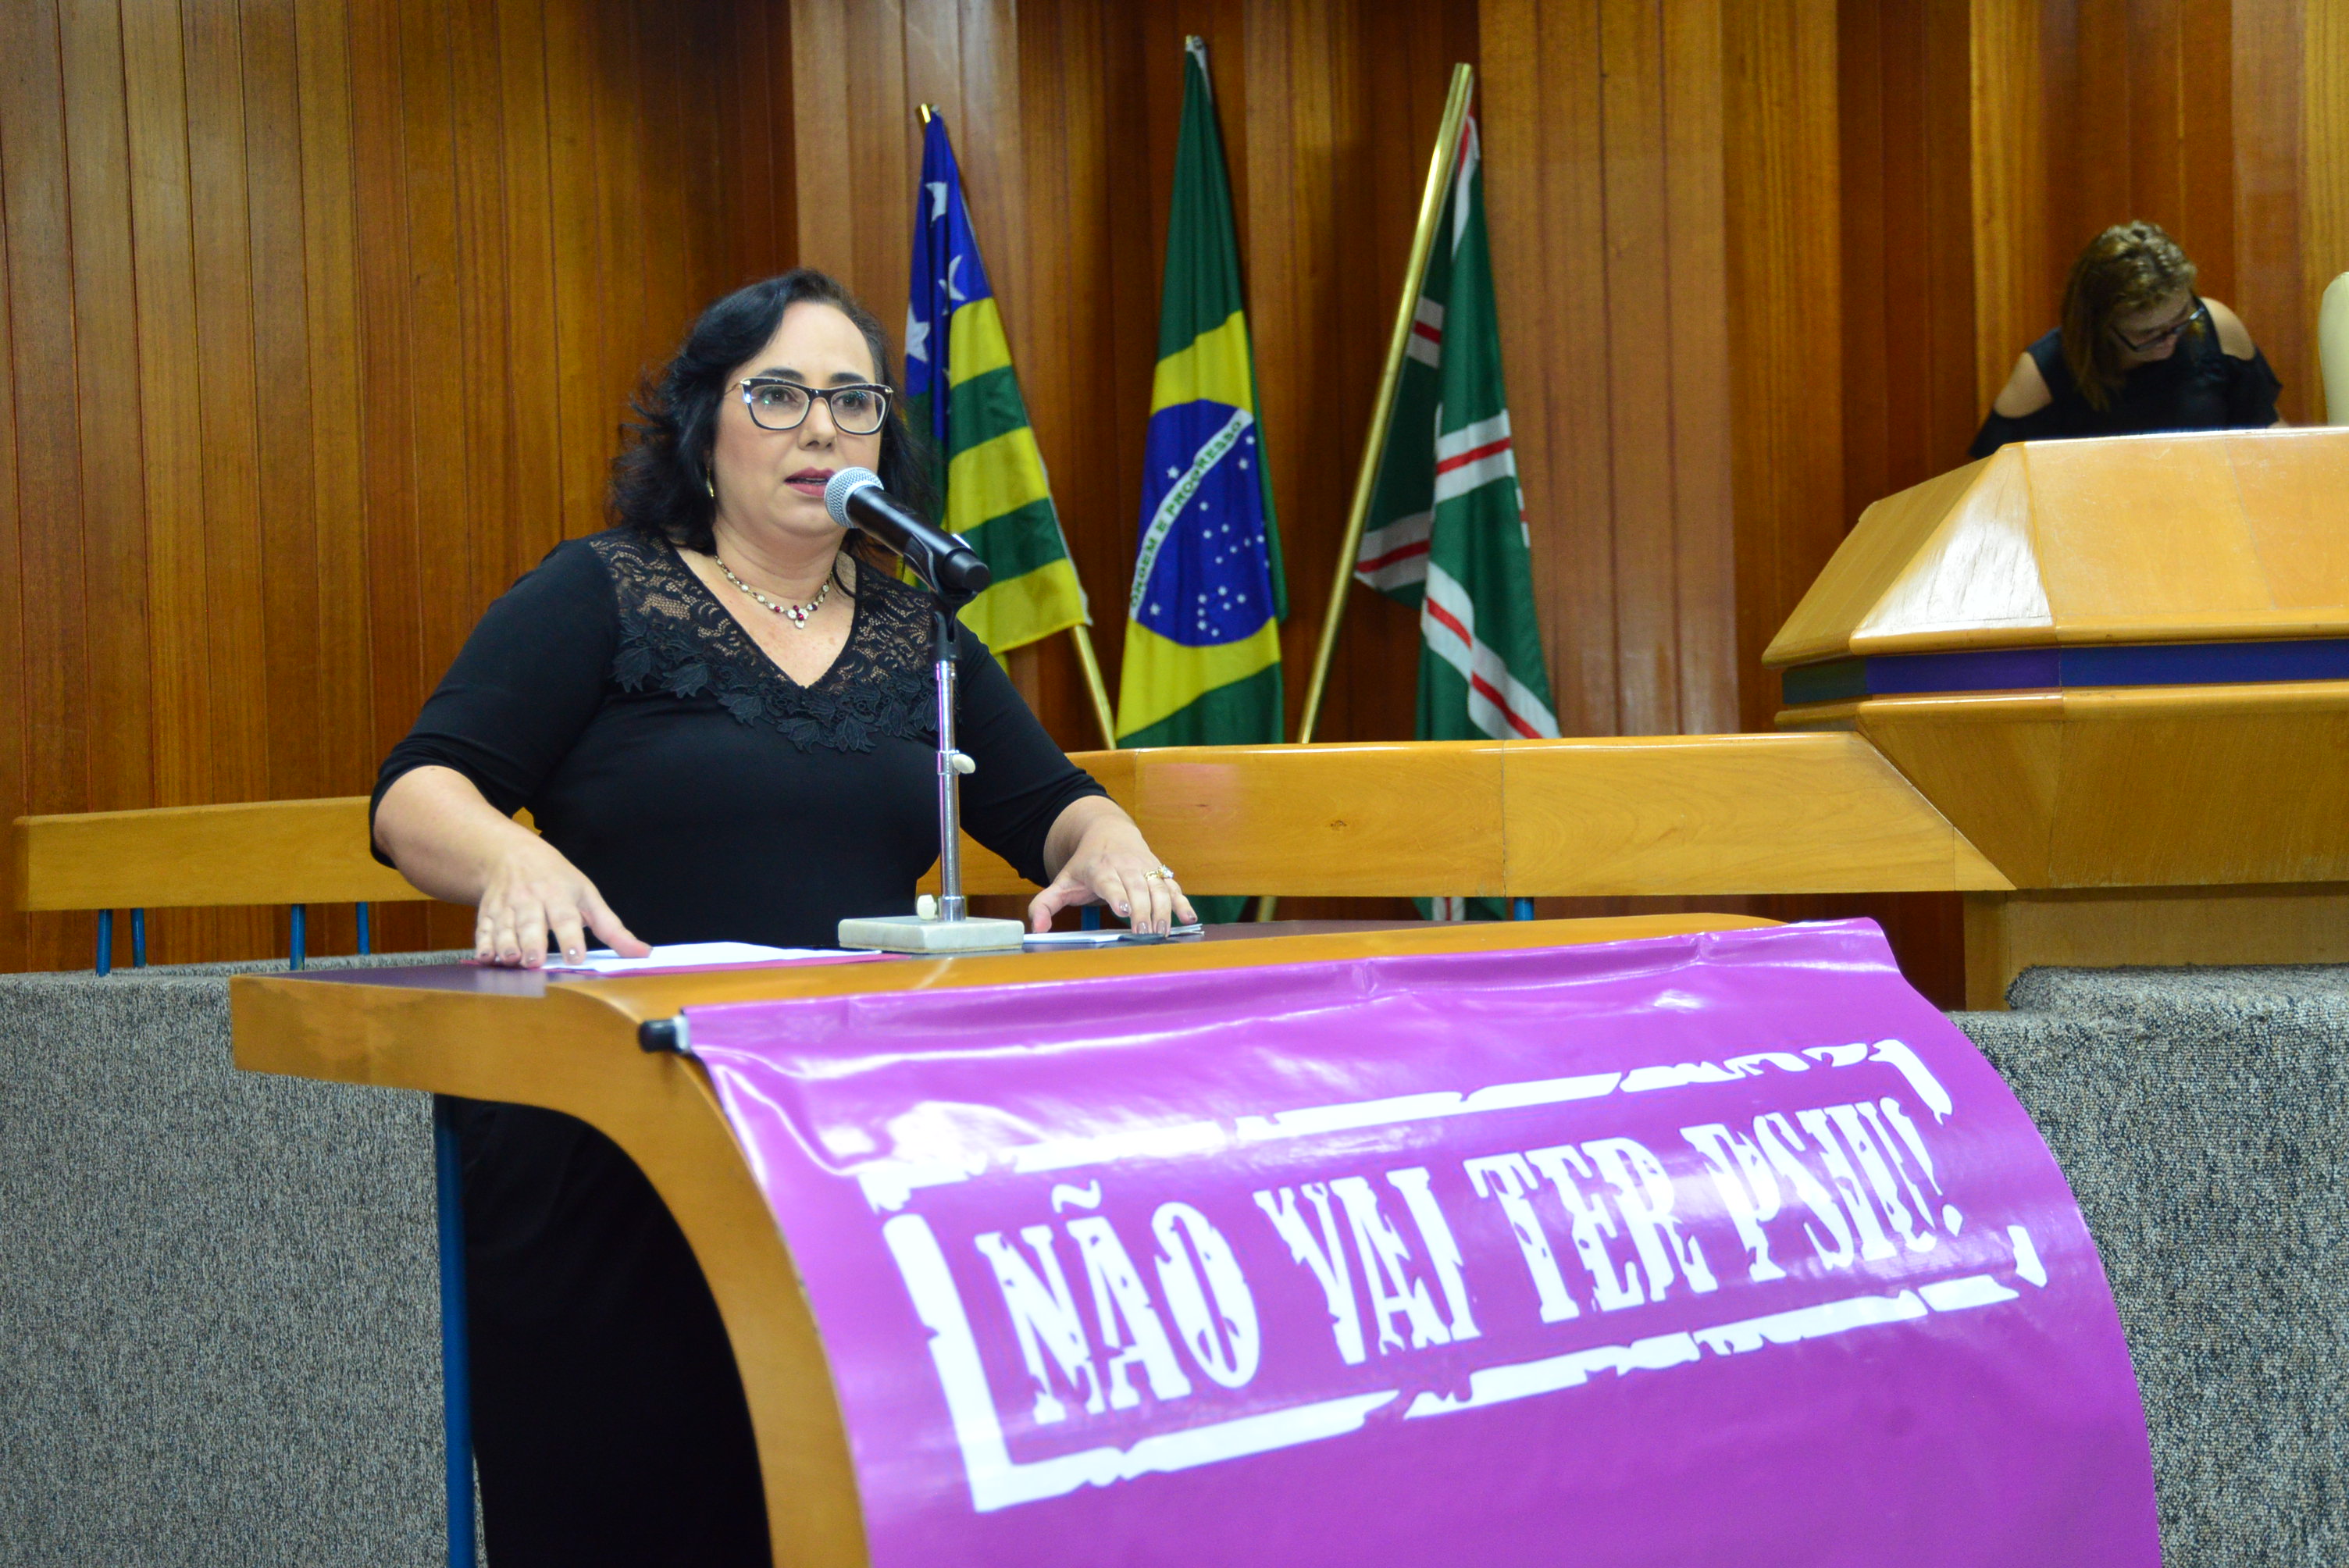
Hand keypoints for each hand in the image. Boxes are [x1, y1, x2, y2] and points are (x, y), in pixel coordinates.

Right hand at [475, 836, 649, 966]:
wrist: (511, 855)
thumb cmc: (557, 879)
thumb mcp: (588, 896)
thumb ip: (612, 928)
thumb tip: (643, 953)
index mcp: (560, 895)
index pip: (566, 917)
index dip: (571, 937)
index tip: (576, 956)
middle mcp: (531, 900)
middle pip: (531, 923)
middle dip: (532, 942)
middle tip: (535, 962)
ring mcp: (506, 906)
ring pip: (505, 927)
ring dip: (506, 944)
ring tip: (511, 961)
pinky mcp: (487, 913)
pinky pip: (483, 929)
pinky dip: (483, 943)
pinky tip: (484, 958)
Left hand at [1028, 805, 1196, 936]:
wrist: (1108, 831)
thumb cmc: (1085, 863)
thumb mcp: (1062, 881)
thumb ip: (1045, 904)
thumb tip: (1036, 928)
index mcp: (1100, 869)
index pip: (1110, 882)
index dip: (1118, 895)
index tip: (1124, 911)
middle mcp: (1125, 866)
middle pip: (1137, 888)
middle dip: (1143, 910)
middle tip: (1145, 933)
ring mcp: (1145, 868)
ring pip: (1158, 888)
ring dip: (1163, 910)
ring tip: (1162, 933)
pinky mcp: (1160, 872)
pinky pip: (1174, 887)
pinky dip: (1183, 902)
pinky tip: (1189, 919)